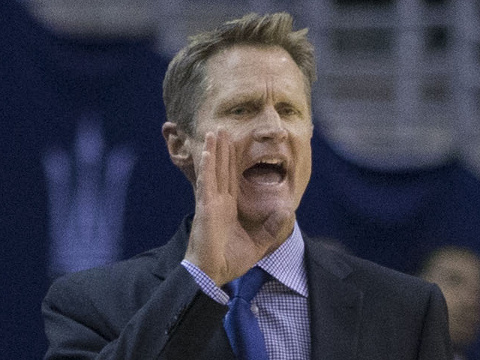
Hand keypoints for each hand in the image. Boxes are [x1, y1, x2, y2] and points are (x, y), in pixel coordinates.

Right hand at [184, 129, 289, 285]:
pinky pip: (207, 184)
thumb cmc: (231, 260)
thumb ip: (272, 227)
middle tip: (222, 129)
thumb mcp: (260, 243)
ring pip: (213, 171)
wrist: (214, 274)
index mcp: (229, 208)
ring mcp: (211, 203)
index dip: (231, 160)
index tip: (233, 143)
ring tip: (214, 132)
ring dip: (214, 151)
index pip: (231, 178)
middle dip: (223, 149)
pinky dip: (208, 167)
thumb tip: (287, 210)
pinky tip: (208, 152)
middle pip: (222, 169)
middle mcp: (219, 201)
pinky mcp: (206, 208)